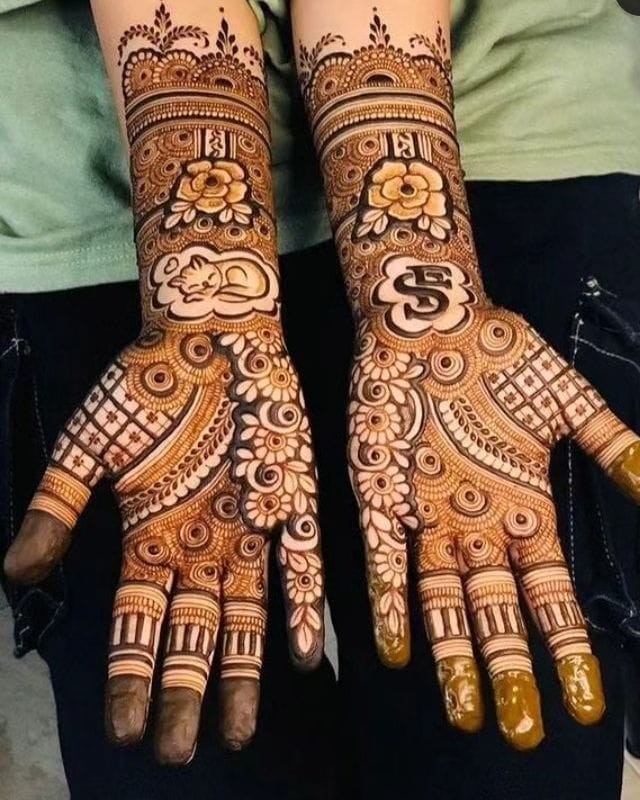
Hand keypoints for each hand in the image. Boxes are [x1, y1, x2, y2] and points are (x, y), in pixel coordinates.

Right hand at [5, 322, 323, 761]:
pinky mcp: (288, 503)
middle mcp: (200, 547)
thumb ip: (56, 505)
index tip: (126, 730)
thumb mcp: (89, 447)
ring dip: (240, 673)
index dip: (130, 676)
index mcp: (149, 537)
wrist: (210, 336)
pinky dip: (298, 609)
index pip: (135, 625)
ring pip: (244, 618)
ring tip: (236, 731)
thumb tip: (14, 573)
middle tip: (178, 753)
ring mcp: (246, 530)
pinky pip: (297, 566)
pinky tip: (300, 656)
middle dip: (184, 693)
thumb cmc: (146, 387)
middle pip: (190, 635)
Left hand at [348, 304, 639, 748]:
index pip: (553, 598)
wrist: (431, 322)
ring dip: (455, 657)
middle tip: (521, 734)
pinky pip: (387, 563)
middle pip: (498, 615)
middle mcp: (479, 528)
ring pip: (445, 603)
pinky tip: (398, 652)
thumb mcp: (568, 402)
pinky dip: (393, 606)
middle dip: (509, 673)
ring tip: (465, 715)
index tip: (587, 703)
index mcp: (527, 510)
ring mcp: (430, 519)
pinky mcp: (384, 499)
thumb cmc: (501, 358)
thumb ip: (615, 445)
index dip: (568, 650)